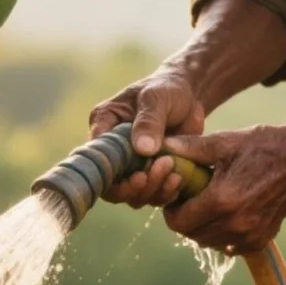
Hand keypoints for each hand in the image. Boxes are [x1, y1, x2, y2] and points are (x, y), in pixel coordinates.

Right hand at [88, 68, 204, 208]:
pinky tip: (178, 180)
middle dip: (133, 188)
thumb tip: (142, 149)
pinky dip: (165, 193)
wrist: (189, 95)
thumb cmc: (166, 89)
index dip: (111, 176)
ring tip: (172, 172)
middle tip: (154, 173)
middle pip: (112, 186)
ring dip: (151, 190)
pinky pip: (153, 195)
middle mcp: (113, 151)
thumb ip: (148, 121)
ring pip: (133, 195)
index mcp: (104, 126)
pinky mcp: (152, 174)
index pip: (96, 159)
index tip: (137, 174)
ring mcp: (132, 165)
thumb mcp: (156, 98)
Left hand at [162, 124, 285, 252]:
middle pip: (192, 235)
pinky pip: (230, 246)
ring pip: (209, 243)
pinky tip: (228, 214)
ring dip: (203, 228)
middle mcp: (234, 224)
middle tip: (190, 200)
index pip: (178, 222)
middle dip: (185, 219)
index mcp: (221, 200)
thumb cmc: (261, 146)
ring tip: (208, 205)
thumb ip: (190, 148)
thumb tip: (162, 147)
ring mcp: (249, 235)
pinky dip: (223, 235)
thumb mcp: (223, 142)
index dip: (171, 210)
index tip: (176, 197)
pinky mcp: (261, 240)